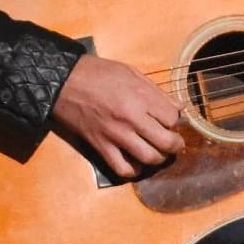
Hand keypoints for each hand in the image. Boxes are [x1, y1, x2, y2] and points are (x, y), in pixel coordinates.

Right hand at [51, 53, 184, 178]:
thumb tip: (179, 107)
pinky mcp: (100, 146)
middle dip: (176, 145)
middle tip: (176, 143)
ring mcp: (115, 135)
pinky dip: (133, 170)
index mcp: (141, 98)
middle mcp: (131, 119)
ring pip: (149, 157)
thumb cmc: (99, 73)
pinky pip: (121, 167)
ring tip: (159, 153)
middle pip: (166, 142)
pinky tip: (137, 163)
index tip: (171, 120)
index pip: (172, 119)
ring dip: (159, 158)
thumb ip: (157, 92)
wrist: (63, 81)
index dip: (175, 121)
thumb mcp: (132, 73)